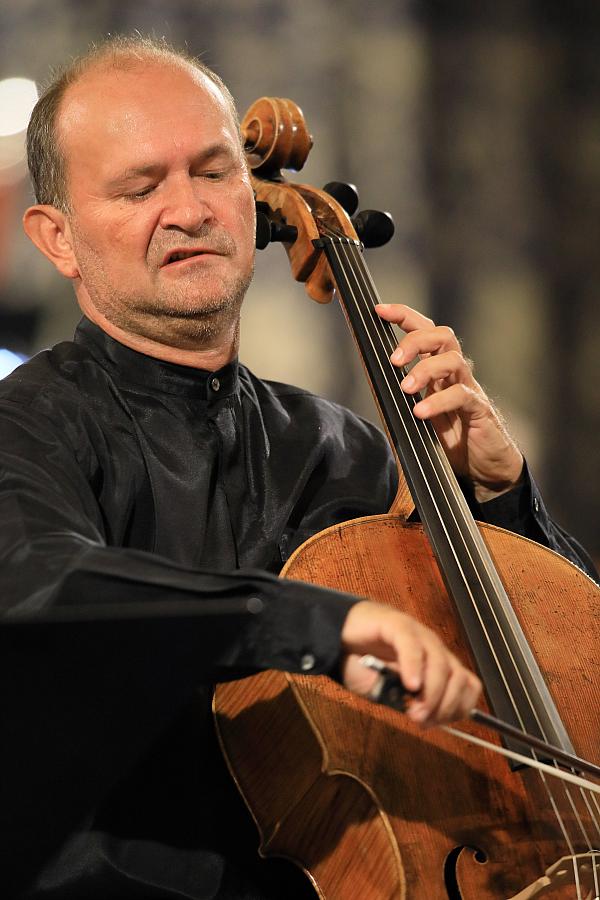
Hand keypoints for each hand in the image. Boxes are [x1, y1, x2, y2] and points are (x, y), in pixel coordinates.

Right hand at [340, 600, 480, 725]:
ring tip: (414, 711)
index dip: (457, 709)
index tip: (434, 724)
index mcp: (436, 665)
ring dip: (432, 694)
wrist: (335, 637)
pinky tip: (409, 685)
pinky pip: (412, 646)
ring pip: (441, 664)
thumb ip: (406, 703)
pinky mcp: (397, 624)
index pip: (467, 686)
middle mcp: (432, 649)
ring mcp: (417, 635)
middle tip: (422, 721)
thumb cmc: (362, 665)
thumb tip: (426, 716)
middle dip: (445, 706)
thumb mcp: (387, 694)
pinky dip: (414, 668)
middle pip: (459, 678)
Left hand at [376, 303, 522, 502]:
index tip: (379, 310)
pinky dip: (438, 401)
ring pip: (453, 360)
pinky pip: (461, 396)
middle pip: (442, 336)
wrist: (486, 468)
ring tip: (405, 388)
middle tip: (394, 360)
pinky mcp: (479, 410)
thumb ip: (401, 398)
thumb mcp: (419, 415)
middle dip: (415, 340)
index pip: (425, 331)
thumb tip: (370, 381)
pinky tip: (420, 412)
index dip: (404, 316)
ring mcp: (469, 390)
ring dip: (425, 369)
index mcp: (438, 371)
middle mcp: (455, 374)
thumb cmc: (452, 439)